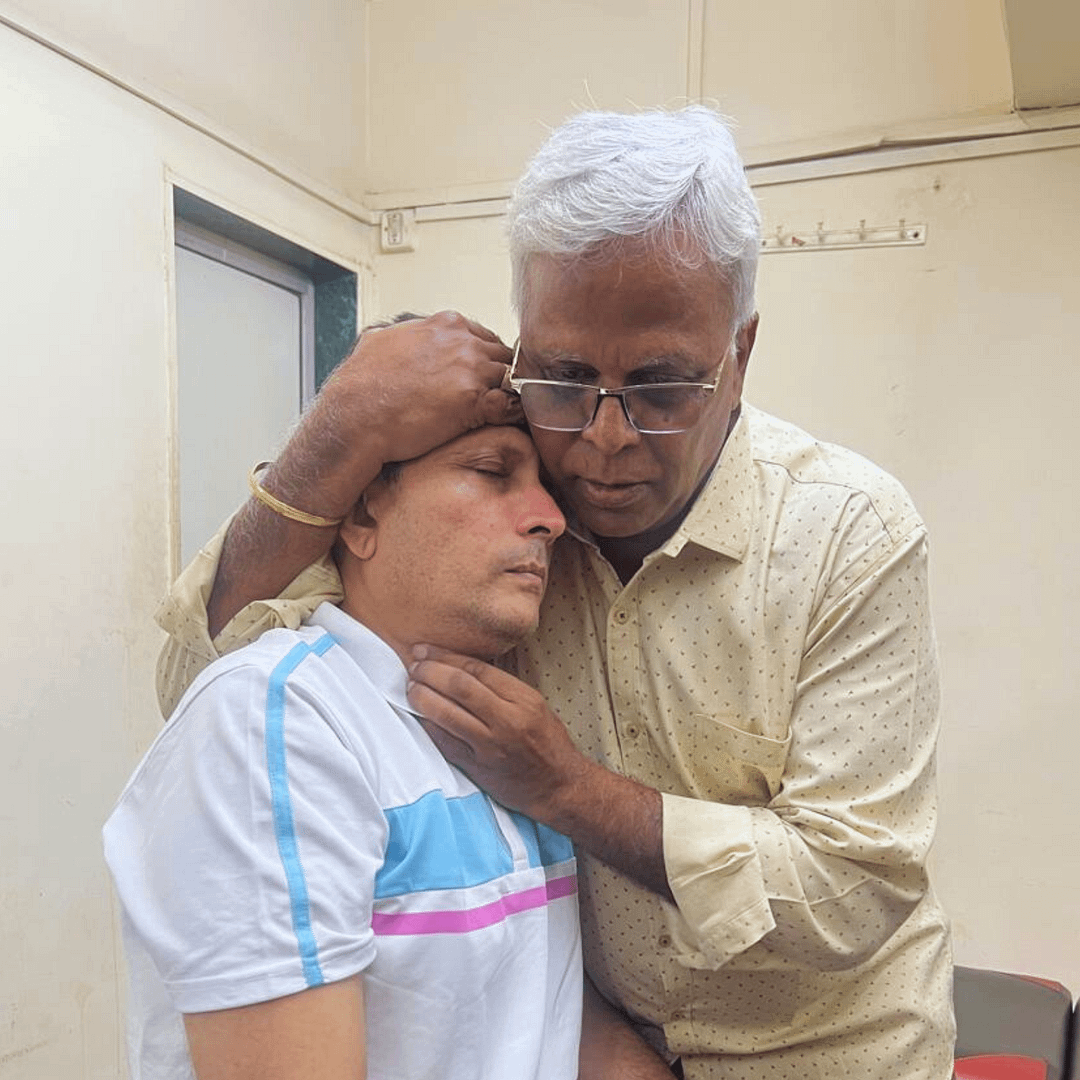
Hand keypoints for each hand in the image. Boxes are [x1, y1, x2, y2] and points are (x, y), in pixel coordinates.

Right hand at [267, 311, 521, 520]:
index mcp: (444, 325)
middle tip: (497, 399)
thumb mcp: (379, 341)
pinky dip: (512, 415)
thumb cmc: (359, 386)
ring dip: (509, 397)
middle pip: (503, 357)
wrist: (353, 417)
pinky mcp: (473, 401)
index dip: (486, 359)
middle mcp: (462, 342)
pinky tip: (506, 425)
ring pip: (512, 380)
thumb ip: (402, 334)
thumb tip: (397, 333)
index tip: (482, 376)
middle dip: (501, 377)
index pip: (485, 336)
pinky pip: (510, 406)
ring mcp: (471, 370)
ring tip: (504, 414)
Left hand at [406, 644, 589, 821]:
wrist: (559, 786)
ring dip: (422, 697)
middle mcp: (508, 720)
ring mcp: (491, 746)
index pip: (477, 669)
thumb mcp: (533, 705)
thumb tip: (460, 668)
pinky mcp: (479, 768)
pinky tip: (418, 716)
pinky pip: (445, 743)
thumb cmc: (546, 742)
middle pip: (459, 687)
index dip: (445, 657)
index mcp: (523, 699)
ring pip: (447, 714)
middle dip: (430, 672)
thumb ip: (501, 688)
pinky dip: (428, 726)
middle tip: (413, 666)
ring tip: (410, 687)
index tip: (425, 650)